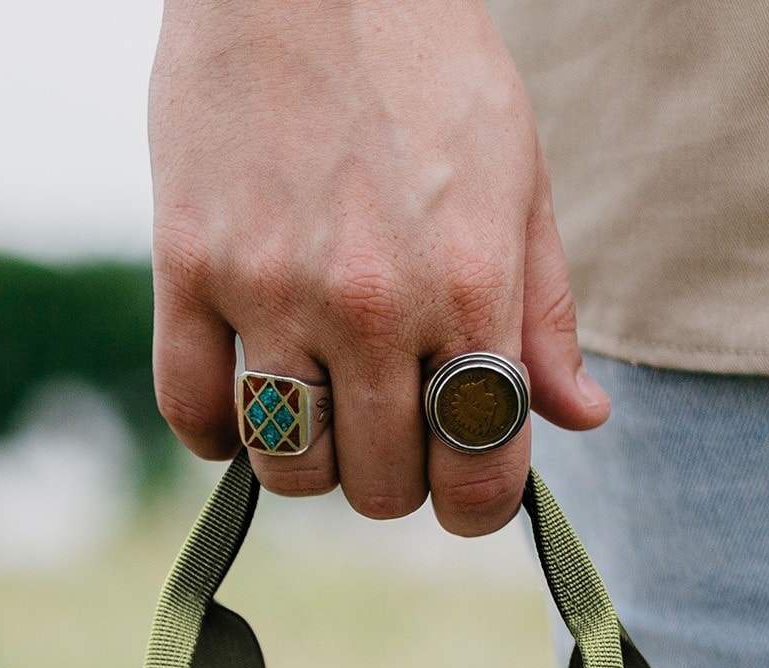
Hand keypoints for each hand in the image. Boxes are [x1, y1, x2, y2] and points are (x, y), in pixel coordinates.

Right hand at [149, 0, 607, 534]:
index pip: (479, 466)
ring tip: (316, 405)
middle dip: (390, 476)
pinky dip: (217, 432)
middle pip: (380, 485)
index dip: (473, 503)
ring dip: (305, 461)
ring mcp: (273, 289)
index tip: (460, 493)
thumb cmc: (423, 61)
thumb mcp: (516, 173)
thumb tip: (579, 417)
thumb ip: (543, 309)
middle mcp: (373, 302)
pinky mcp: (189, 267)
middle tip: (384, 425)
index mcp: (469, 283)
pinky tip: (242, 394)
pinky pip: (195, 414)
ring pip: (289, 465)